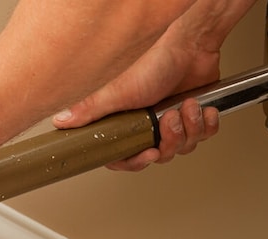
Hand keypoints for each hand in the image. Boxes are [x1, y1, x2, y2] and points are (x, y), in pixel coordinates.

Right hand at [51, 5, 225, 169]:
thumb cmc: (154, 63)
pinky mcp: (194, 117)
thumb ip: (89, 111)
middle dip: (170, 140)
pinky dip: (206, 123)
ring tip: (186, 106)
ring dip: (189, 128)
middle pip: (159, 155)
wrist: (190, 46)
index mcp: (127, 123)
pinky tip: (200, 107)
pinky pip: (204, 136)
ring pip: (183, 147)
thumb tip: (61, 122)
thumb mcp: (116, 92)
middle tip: (169, 120)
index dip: (136, 162)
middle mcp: (148, 125)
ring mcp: (172, 122)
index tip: (148, 155)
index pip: (125, 157)